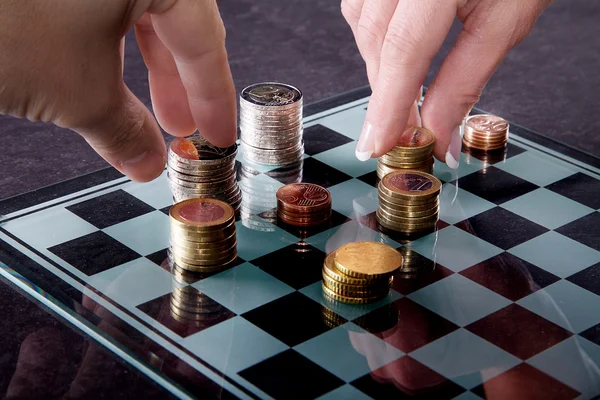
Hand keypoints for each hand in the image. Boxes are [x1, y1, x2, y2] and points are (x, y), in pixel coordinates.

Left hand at [0, 0, 236, 181]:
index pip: (203, 40)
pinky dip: (102, 46)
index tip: (218, 133)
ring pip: (132, 13)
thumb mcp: (75, 90)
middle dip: (178, 85)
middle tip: (182, 129)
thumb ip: (124, 131)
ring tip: (141, 114)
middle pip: (173, 23)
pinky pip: (95, 6)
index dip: (215, 97)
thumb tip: (146, 161)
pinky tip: (98, 77)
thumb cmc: (1, 20)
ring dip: (141, 69)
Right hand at [342, 0, 550, 167]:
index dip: (388, 105)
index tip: (379, 144)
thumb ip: (464, 82)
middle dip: (386, 95)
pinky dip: (375, 40)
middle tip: (402, 134)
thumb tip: (438, 134)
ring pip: (363, 25)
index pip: (402, 51)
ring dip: (380, 68)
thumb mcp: (504, 23)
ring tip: (403, 96)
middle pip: (377, 42)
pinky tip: (394, 56)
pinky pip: (362, 6)